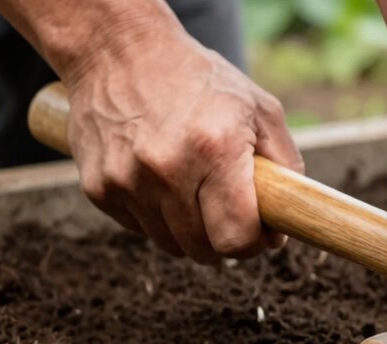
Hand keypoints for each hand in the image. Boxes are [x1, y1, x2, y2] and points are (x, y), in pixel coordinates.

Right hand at [65, 30, 302, 262]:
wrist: (118, 50)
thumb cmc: (198, 80)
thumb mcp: (260, 109)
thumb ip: (287, 165)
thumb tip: (288, 217)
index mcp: (215, 149)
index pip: (237, 237)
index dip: (254, 243)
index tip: (260, 232)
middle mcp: (166, 169)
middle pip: (205, 249)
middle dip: (226, 241)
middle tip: (231, 214)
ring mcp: (127, 181)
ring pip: (171, 245)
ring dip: (191, 232)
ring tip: (197, 192)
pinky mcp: (99, 188)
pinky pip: (140, 230)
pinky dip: (158, 218)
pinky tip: (163, 183)